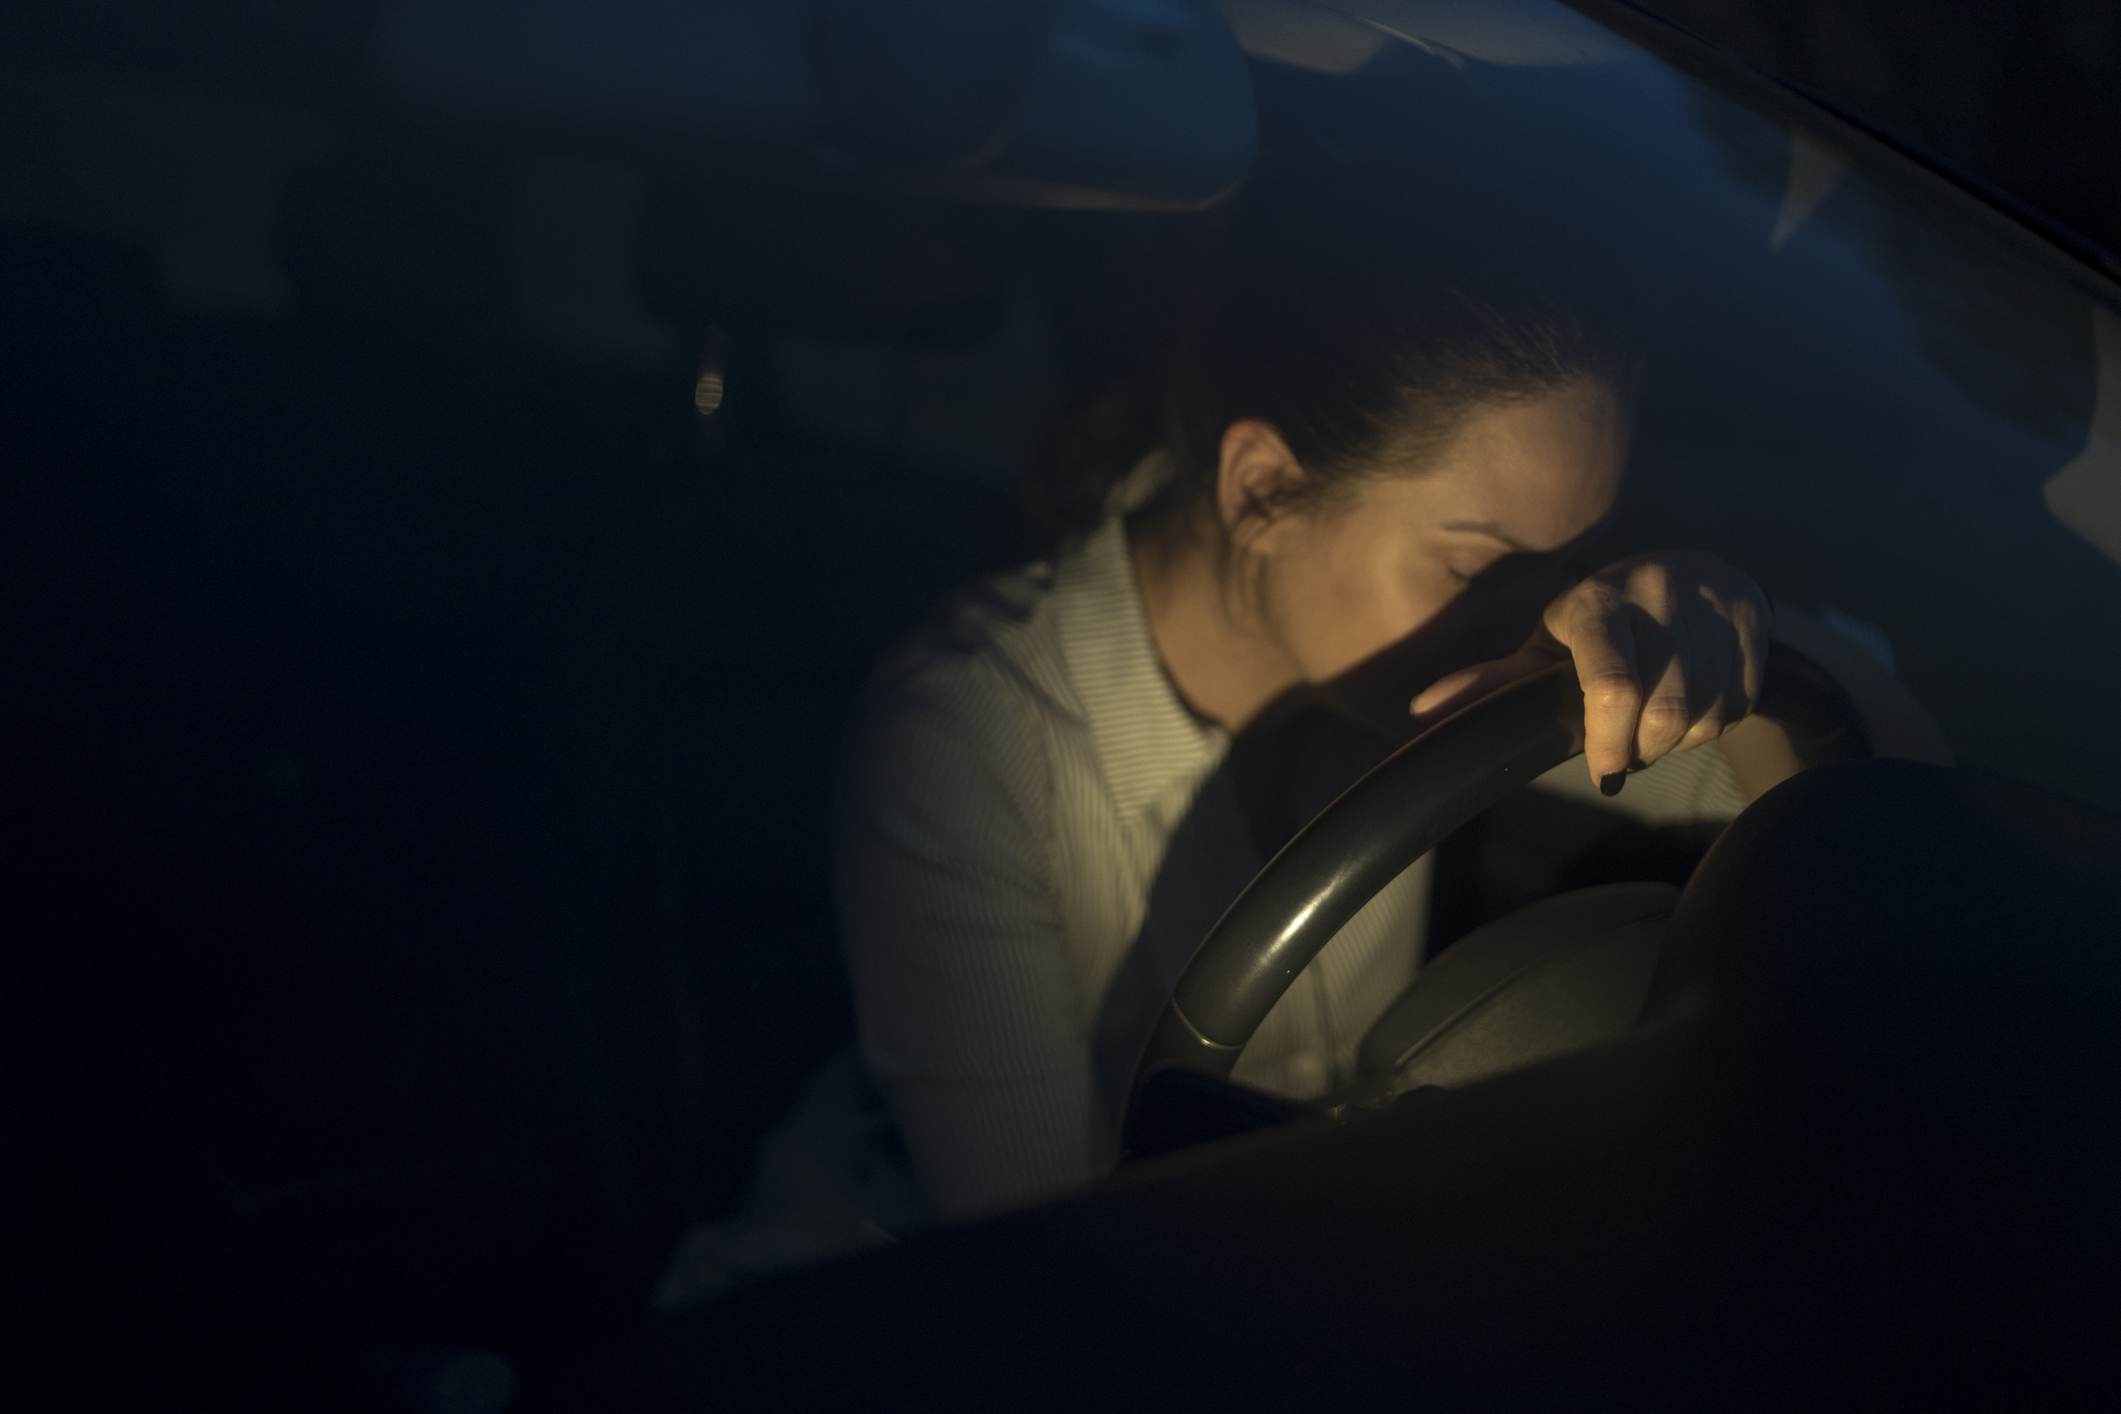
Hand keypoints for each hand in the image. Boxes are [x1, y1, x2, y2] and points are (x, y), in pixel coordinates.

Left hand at [1410, 550, 1770, 790]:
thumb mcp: (1547, 644)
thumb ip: (1492, 682)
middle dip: (1642, 748)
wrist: (1700, 579)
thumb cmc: (1602, 624)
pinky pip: (1739, 706)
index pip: (1610, 684)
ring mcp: (1711, 607)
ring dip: (1678, 740)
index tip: (1604, 769)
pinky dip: (1713, 725)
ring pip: (1704, 716)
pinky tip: (1694, 705)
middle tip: (1627, 748)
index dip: (1607, 740)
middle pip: (1662, 713)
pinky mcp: (1753, 624)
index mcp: (1597, 602)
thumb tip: (1421, 712)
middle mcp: (1657, 594)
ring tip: (1657, 724)